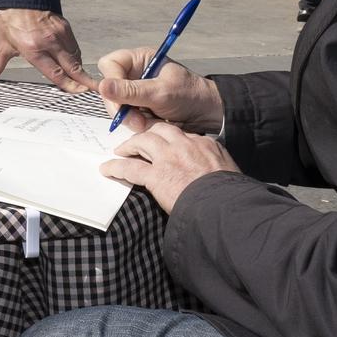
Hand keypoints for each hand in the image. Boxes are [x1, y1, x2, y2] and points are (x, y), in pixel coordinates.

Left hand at [0, 9, 91, 91]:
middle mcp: (49, 42)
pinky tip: (75, 63)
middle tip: (93, 89)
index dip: (70, 85)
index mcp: (33, 49)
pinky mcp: (65, 26)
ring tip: (84, 80)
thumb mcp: (2, 46)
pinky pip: (74, 46)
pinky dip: (76, 56)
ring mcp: (59, 34)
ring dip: (80, 69)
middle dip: (84, 80)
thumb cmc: (10, 19)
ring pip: (76, 57)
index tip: (80, 92)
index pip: (56, 73)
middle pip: (72, 67)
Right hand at [96, 47, 222, 133]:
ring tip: (149, 123)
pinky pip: (126, 117)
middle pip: (109, 89)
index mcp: (140, 59)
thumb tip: (102, 86)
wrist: (206, 113)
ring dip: (131, 118)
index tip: (120, 101)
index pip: (110, 65)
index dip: (111, 83)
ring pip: (117, 106)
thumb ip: (131, 91)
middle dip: (122, 107)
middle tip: (137, 121)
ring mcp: (134, 91)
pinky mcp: (137, 107)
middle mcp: (134, 73)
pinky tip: (151, 124)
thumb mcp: (160, 92)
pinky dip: (137, 124)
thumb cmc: (189, 95)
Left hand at [99, 121, 239, 215]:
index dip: (169, 138)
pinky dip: (116, 167)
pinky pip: (131, 168)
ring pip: (143, 141)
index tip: (163, 142)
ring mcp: (169, 158)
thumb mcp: (229, 170)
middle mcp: (184, 145)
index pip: (182, 134)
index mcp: (204, 144)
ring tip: (120, 150)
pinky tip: (107, 169)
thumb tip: (217, 166)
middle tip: (138, 140)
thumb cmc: (229, 193)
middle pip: (160, 130)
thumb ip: (219, 162)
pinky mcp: (156, 175)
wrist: (224, 205)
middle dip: (147, 133)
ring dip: (129, 145)